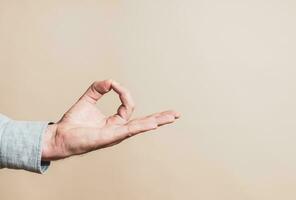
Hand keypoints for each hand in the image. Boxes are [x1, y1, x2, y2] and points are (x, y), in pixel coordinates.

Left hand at [42, 80, 179, 160]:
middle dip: (161, 117)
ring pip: (142, 126)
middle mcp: (119, 129)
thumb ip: (99, 88)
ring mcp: (117, 134)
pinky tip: (154, 124)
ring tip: (173, 117)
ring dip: (158, 120)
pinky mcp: (111, 137)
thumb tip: (110, 80)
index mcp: (115, 121)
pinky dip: (142, 126)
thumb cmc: (73, 121)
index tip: (112, 84)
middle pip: (145, 121)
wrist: (60, 135)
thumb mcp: (88, 98)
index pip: (128, 106)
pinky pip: (129, 130)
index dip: (123, 92)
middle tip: (176, 114)